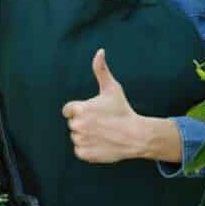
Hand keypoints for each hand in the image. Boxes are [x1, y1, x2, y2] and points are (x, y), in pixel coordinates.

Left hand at [61, 48, 143, 163]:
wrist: (136, 135)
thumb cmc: (123, 110)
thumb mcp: (112, 88)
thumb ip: (101, 70)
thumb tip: (100, 51)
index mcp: (79, 109)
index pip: (68, 110)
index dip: (81, 110)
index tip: (94, 112)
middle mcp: (77, 125)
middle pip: (73, 124)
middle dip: (84, 123)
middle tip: (102, 123)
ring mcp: (80, 140)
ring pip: (76, 137)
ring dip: (86, 136)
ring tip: (103, 133)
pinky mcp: (84, 154)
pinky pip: (80, 150)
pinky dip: (88, 148)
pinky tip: (101, 143)